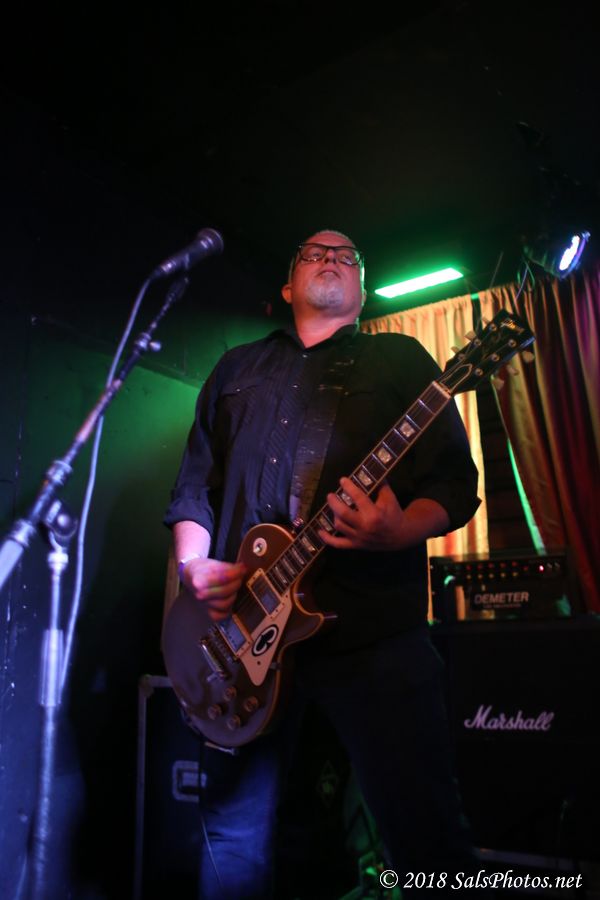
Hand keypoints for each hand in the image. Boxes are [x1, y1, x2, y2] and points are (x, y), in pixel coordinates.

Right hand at [181, 557, 246, 621]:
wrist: (191, 576)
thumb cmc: (204, 569)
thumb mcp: (213, 564)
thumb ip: (228, 567)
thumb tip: (243, 569)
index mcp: (199, 581)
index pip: (222, 578)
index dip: (236, 572)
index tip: (243, 568)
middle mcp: (200, 595)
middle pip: (225, 591)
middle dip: (236, 582)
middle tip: (240, 576)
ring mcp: (204, 606)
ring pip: (226, 603)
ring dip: (234, 594)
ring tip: (234, 586)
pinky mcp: (208, 614)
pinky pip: (223, 615)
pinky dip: (229, 608)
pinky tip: (230, 598)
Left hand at [319, 478, 449, 551]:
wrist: (400, 536)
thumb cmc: (394, 514)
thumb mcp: (390, 498)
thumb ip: (380, 484)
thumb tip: (370, 471)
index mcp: (375, 514)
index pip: (358, 498)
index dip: (348, 487)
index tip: (342, 480)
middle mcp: (365, 526)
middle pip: (343, 513)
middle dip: (334, 502)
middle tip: (330, 495)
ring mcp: (359, 537)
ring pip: (339, 526)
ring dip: (333, 515)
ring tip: (332, 506)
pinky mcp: (356, 545)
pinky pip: (338, 544)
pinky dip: (327, 539)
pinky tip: (319, 531)